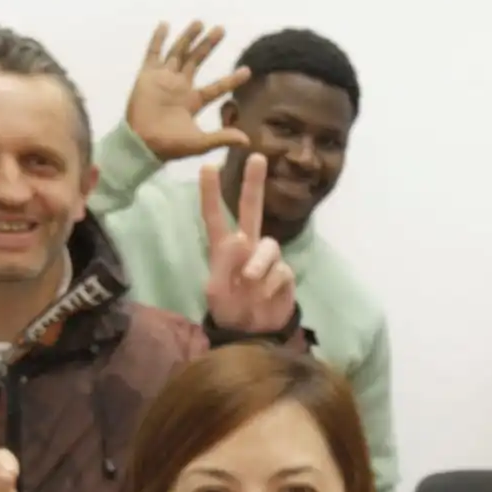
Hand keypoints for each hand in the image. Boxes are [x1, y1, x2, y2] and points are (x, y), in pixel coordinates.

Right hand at [126, 21, 250, 162]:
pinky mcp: (147, 75)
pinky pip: (153, 53)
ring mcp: (163, 79)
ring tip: (200, 22)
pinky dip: (158, 39)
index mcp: (193, 101)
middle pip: (196, 61)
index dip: (231, 79)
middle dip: (208, 45)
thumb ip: (222, 138)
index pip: (217, 87)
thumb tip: (247, 141)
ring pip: (178, 52)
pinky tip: (165, 24)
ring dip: (189, 37)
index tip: (248, 70)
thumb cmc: (169, 146)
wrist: (142, 144)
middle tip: (221, 29)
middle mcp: (179, 87)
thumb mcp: (199, 142)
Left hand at [202, 157, 297, 336]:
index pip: (215, 218)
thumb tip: (242, 238)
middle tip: (256, 156)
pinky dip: (271, 285)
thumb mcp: (216, 292)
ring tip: (251, 282)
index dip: (211, 194)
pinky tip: (266, 297)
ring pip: (269, 246)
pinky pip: (280, 270)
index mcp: (223, 249)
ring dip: (260, 264)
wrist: (252, 334)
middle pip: (251, 210)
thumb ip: (224, 264)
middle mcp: (247, 248)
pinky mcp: (283, 274)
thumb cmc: (228, 312)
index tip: (208, 167)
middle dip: (253, 183)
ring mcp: (266, 260)